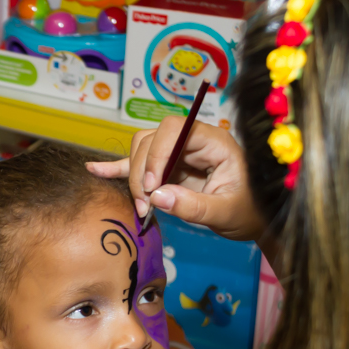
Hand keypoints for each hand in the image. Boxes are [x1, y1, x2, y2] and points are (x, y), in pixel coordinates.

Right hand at [88, 117, 265, 242]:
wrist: (253, 218)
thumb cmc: (250, 211)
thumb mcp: (227, 213)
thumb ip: (195, 206)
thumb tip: (158, 198)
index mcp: (212, 141)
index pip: (174, 130)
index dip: (157, 154)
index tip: (153, 188)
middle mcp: (191, 141)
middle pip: (152, 140)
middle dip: (142, 172)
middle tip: (146, 206)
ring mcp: (176, 154)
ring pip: (141, 149)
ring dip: (133, 176)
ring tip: (141, 206)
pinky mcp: (165, 171)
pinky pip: (137, 165)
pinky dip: (117, 168)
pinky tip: (94, 170)